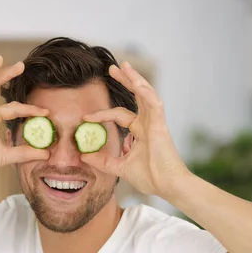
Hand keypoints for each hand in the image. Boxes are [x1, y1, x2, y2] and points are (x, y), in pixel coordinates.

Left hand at [80, 62, 190, 198]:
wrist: (167, 186)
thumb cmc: (151, 178)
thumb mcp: (120, 168)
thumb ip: (104, 161)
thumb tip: (84, 156)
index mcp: (140, 132)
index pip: (120, 116)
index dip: (103, 114)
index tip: (86, 117)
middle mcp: (148, 124)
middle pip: (135, 97)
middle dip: (125, 81)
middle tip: (112, 68)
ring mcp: (155, 123)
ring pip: (146, 94)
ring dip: (135, 79)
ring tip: (124, 66)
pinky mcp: (161, 126)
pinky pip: (154, 104)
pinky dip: (146, 93)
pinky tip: (137, 83)